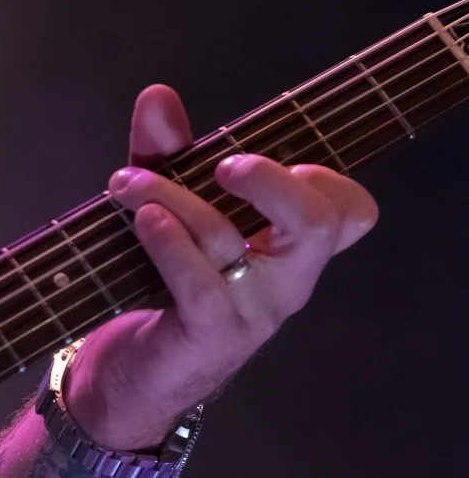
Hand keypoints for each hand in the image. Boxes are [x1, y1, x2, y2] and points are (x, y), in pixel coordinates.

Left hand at [63, 84, 377, 449]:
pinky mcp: (209, 335)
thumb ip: (166, 156)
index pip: (350, 213)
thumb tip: (159, 95)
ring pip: (228, 238)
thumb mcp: (164, 210)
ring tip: (126, 182)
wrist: (126, 381)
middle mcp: (283, 280)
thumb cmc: (158, 287)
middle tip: (224, 164)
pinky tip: (142, 219)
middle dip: (271, 179)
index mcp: (287, 250)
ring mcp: (250, 311)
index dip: (325, 177)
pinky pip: (199, 282)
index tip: (258, 154)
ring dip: (170, 195)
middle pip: (316, 221)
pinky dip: (168, 242)